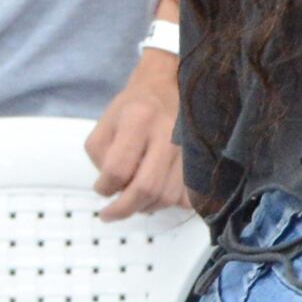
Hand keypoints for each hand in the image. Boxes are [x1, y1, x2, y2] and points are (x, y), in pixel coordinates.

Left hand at [88, 50, 184, 219]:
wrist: (169, 86)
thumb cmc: (134, 106)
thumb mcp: (105, 122)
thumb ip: (100, 156)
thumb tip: (112, 189)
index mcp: (138, 120)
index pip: (118, 169)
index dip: (105, 187)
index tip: (100, 190)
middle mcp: (168, 135)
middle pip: (146, 188)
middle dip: (124, 209)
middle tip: (110, 215)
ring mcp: (189, 149)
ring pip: (168, 197)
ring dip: (146, 207)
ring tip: (134, 203)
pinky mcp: (201, 161)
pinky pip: (188, 196)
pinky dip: (171, 203)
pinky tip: (157, 197)